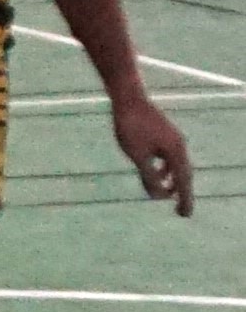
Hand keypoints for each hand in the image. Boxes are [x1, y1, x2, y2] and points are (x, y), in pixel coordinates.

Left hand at [113, 86, 197, 213]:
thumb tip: (158, 196)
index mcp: (176, 152)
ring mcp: (172, 138)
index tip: (184, 215)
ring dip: (173, 181)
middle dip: (182, 193)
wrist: (128, 96)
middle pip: (184, 175)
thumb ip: (148, 176)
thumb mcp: (137, 155)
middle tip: (182, 211)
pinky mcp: (164, 133)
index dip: (184, 200)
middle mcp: (179, 145)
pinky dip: (166, 169)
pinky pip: (169, 157)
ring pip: (177, 166)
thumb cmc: (130, 126)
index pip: (183, 182)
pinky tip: (157, 173)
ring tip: (167, 194)